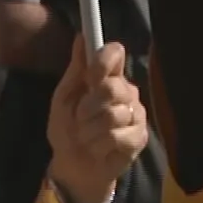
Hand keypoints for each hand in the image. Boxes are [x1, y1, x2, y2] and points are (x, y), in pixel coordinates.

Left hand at [45, 36, 148, 202]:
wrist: (73, 166)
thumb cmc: (67, 129)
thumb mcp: (63, 98)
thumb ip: (75, 70)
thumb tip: (81, 36)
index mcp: (107, 78)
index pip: (115, 53)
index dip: (103, 61)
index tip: (90, 75)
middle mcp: (126, 92)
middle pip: (112, 87)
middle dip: (87, 107)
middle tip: (80, 118)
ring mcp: (136, 115)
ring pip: (113, 115)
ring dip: (90, 130)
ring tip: (87, 137)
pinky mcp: (139, 137)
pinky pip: (117, 136)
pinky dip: (99, 145)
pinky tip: (98, 149)